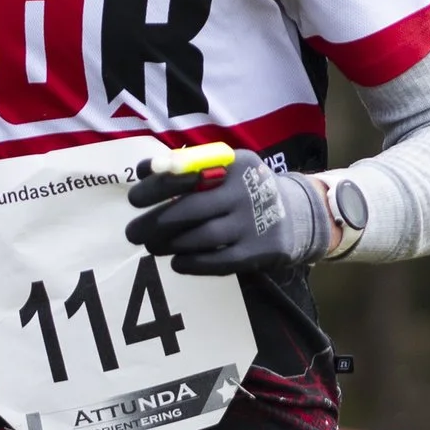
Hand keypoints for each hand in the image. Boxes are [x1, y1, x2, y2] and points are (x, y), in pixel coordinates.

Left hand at [125, 149, 329, 274]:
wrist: (297, 215)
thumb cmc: (244, 191)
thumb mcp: (224, 169)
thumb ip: (187, 168)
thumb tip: (144, 171)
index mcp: (233, 165)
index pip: (187, 174)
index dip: (155, 187)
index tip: (134, 200)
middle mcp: (245, 192)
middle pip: (189, 210)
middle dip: (153, 223)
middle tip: (132, 233)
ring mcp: (254, 223)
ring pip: (201, 238)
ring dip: (169, 244)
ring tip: (152, 246)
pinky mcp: (260, 251)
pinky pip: (219, 262)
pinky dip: (192, 263)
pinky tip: (176, 262)